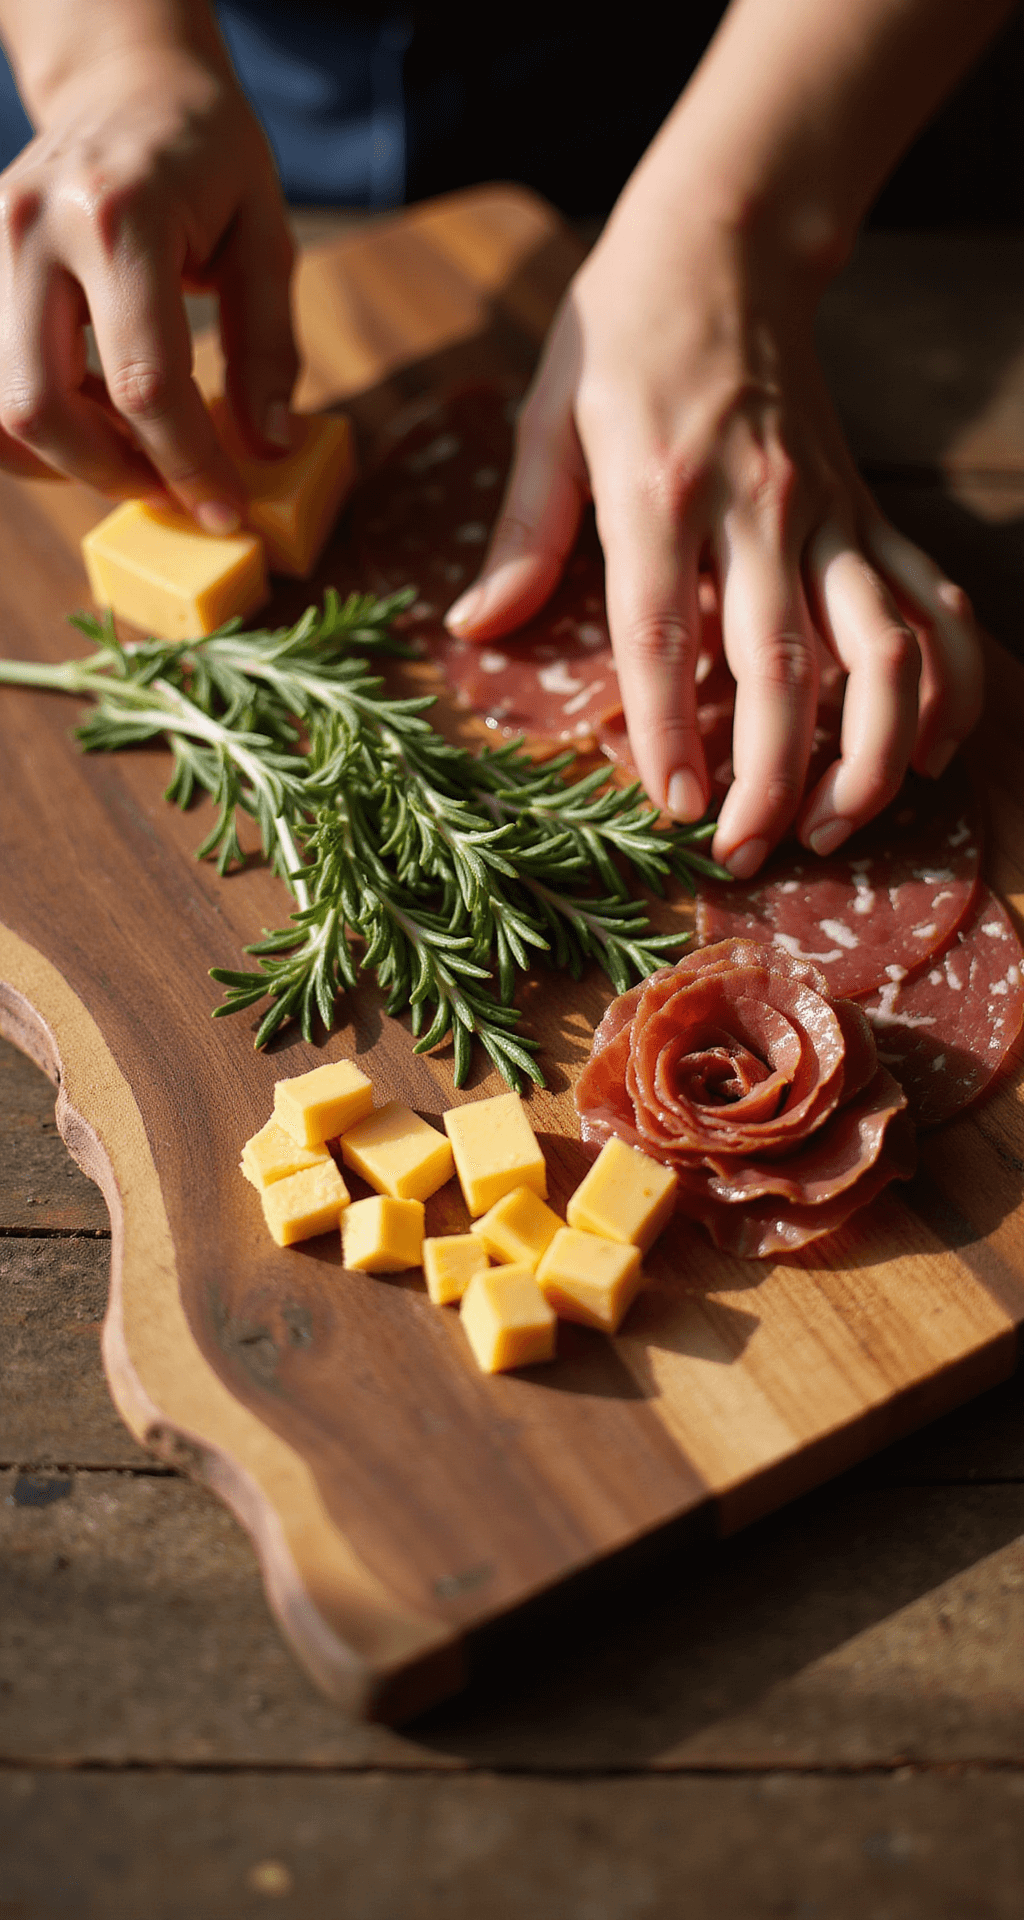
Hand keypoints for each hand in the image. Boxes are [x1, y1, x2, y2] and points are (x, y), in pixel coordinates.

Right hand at [0, 39, 296, 525]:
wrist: (126, 85)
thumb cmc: (209, 160)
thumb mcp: (265, 239)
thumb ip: (268, 347)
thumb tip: (269, 446)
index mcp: (121, 216)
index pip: (143, 382)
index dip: (186, 465)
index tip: (225, 510)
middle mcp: (37, 227)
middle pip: (43, 407)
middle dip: (112, 474)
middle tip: (172, 489)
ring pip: (0, 406)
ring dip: (68, 458)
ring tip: (135, 453)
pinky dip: (40, 426)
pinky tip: (93, 421)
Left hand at [445, 208, 982, 876]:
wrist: (727, 237)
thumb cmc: (620, 331)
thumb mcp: (546, 415)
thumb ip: (521, 532)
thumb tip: (476, 628)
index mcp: (657, 491)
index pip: (662, 637)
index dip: (670, 734)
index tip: (675, 814)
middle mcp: (756, 508)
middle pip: (781, 665)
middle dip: (771, 777)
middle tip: (744, 853)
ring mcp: (828, 512)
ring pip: (883, 644)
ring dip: (873, 748)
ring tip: (841, 824)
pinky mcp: (869, 509)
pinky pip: (932, 601)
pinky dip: (949, 680)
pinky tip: (932, 750)